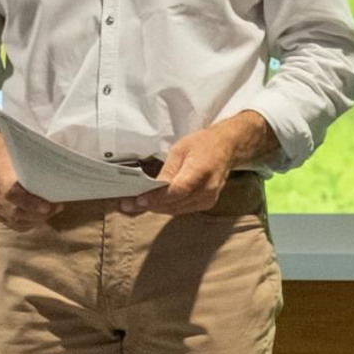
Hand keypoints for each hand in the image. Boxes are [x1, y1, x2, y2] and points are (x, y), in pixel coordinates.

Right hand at [0, 123, 57, 231]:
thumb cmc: (16, 154)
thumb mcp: (26, 151)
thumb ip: (40, 162)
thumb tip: (66, 169)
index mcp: (1, 172)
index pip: (12, 192)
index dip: (31, 202)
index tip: (49, 206)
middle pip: (14, 210)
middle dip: (38, 213)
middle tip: (57, 207)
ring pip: (14, 220)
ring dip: (36, 219)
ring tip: (52, 211)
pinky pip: (12, 224)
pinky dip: (28, 224)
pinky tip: (40, 218)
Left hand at [120, 124, 237, 215]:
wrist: (227, 148)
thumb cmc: (203, 144)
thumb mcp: (180, 149)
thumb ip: (167, 170)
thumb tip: (151, 187)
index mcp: (201, 171)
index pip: (176, 191)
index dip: (156, 198)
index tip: (138, 200)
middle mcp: (207, 189)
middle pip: (173, 204)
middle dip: (148, 205)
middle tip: (126, 204)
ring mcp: (208, 199)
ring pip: (175, 209)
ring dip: (155, 208)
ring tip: (133, 205)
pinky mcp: (207, 204)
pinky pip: (181, 209)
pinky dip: (166, 207)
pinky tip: (152, 203)